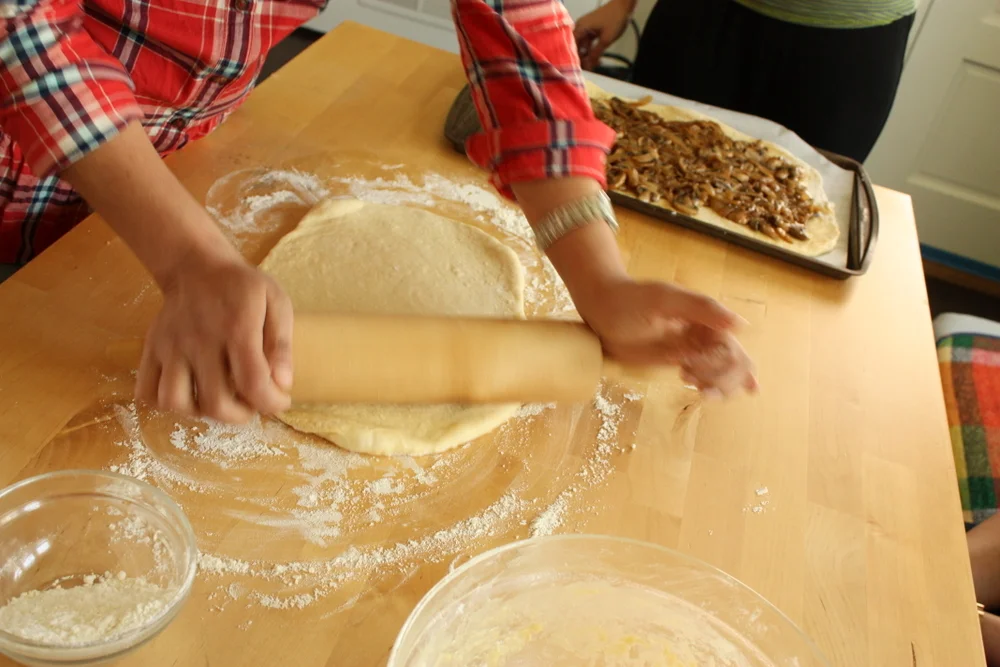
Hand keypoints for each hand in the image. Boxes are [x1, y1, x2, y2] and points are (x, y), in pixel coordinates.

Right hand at [135, 251, 292, 422]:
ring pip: (176, 402)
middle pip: (215, 403)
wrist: (196, 265)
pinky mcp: (151, 349)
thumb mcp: (276, 302)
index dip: (270, 403)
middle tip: (251, 403)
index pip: (253, 384)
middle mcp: (200, 341)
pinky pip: (147, 392)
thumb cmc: (242, 286)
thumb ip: (281, 343)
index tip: (280, 401)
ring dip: (202, 413)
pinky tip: (190, 393)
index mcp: (237, 329)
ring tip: (220, 399)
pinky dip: (167, 404)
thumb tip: (283, 383)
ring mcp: (171, 347)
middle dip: (241, 415)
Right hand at [574, 0, 634, 69]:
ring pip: (583, 46)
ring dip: (588, 55)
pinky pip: (589, 42)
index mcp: (580, 28)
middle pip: (576, 47)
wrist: (624, 6)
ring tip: (595, 65)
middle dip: (582, 58)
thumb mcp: (606, 40)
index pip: (572, 47)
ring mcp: (586, 28)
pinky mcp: (592, 29)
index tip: (579, 69)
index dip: (574, 59)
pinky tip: (597, 58)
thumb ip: (595, 54)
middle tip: (589, 69)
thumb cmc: (615, 19)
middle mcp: (580, 27)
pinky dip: (592, 50)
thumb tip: (588, 66)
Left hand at [576, 278, 757, 397]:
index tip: (692, 365)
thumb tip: (742, 325)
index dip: (723, 364)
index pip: (732, 348)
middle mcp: (704, 333)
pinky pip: (704, 377)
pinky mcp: (676, 360)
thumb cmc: (631, 298)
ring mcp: (691, 348)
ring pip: (722, 374)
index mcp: (707, 318)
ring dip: (718, 386)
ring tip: (691, 381)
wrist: (601, 307)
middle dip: (724, 379)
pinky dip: (709, 386)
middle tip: (694, 380)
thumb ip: (701, 309)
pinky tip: (696, 386)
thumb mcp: (665, 299)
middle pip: (734, 364)